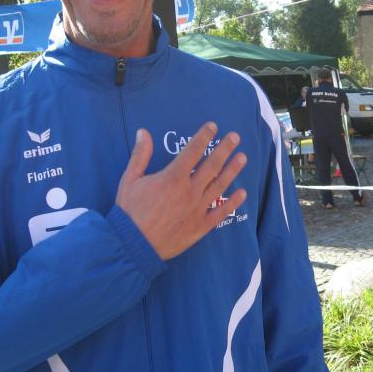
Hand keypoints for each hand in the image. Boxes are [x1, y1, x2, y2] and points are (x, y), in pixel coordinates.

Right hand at [116, 123, 246, 259]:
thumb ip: (140, 155)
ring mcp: (197, 209)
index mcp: (173, 177)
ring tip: (243, 158)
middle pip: (212, 165)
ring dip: (232, 171)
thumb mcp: (130, 179)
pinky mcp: (201, 226)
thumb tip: (143, 132)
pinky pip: (221, 212)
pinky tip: (242, 193)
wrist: (133, 245)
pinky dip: (233, 202)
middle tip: (236, 137)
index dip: (204, 136)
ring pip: (220, 186)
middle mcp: (189, 191)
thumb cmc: (129, 212)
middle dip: (225, 149)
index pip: (193, 151)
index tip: (213, 126)